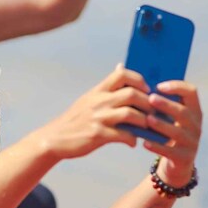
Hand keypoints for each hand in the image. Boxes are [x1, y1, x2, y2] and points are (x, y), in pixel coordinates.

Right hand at [37, 64, 151, 160]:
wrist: (55, 138)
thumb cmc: (76, 119)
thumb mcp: (89, 98)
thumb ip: (108, 85)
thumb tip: (121, 65)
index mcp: (98, 91)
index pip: (122, 74)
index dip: (139, 80)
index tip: (145, 91)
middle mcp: (98, 101)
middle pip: (132, 94)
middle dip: (147, 103)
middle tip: (152, 112)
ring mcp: (98, 118)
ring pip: (131, 114)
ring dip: (143, 122)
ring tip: (146, 127)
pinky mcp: (98, 135)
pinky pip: (124, 135)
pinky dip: (132, 139)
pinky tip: (132, 142)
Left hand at [142, 81, 202, 186]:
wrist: (177, 163)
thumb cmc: (166, 132)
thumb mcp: (168, 118)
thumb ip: (158, 102)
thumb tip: (135, 81)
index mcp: (194, 110)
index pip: (191, 92)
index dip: (177, 87)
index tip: (159, 86)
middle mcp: (196, 125)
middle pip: (184, 112)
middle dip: (167, 105)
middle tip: (150, 99)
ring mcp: (192, 142)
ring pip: (177, 132)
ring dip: (162, 124)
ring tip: (147, 119)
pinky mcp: (184, 158)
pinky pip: (170, 151)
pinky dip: (157, 146)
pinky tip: (144, 142)